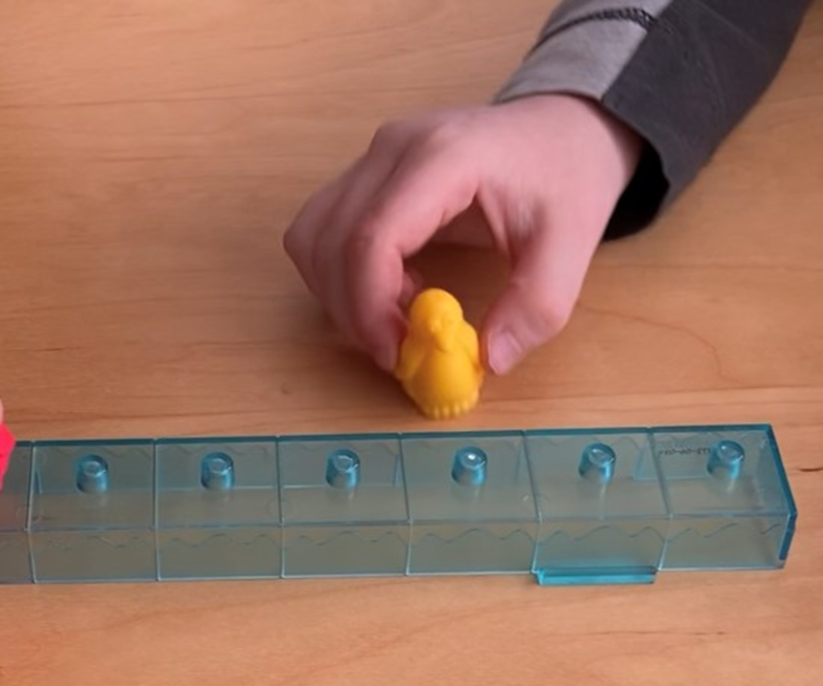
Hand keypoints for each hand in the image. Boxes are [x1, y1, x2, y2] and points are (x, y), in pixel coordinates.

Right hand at [283, 93, 642, 373]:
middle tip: (396, 349)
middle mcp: (393, 148)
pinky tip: (392, 286)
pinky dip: (340, 271)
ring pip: (311, 235)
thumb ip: (536, 305)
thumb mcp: (573, 243)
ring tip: (397, 312)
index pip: (371, 236)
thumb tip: (487, 360)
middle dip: (350, 308)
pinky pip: (322, 228)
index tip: (395, 353)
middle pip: (328, 239)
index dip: (369, 305)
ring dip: (337, 290)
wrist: (565, 125)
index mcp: (443, 157)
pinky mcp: (364, 172)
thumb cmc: (568, 173)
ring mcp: (372, 156)